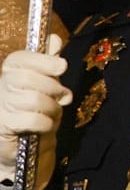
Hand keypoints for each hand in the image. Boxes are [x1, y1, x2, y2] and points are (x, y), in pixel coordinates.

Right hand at [0, 35, 71, 179]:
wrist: (26, 149)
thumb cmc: (37, 113)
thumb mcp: (47, 86)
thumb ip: (49, 64)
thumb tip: (55, 40)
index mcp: (9, 75)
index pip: (17, 59)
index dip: (41, 60)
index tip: (62, 66)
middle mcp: (0, 89)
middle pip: (26, 78)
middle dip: (52, 87)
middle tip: (63, 96)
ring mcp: (0, 109)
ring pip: (32, 99)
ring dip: (52, 108)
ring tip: (53, 112)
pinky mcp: (4, 128)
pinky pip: (32, 120)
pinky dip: (46, 123)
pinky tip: (45, 126)